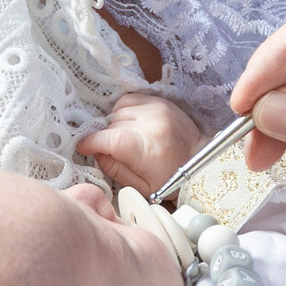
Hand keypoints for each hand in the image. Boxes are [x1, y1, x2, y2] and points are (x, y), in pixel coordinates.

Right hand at [76, 91, 209, 193]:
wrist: (203, 161)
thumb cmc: (173, 179)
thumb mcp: (142, 186)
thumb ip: (115, 169)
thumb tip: (95, 152)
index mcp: (147, 148)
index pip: (109, 138)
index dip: (90, 142)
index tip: (82, 147)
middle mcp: (151, 123)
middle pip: (112, 124)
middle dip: (106, 137)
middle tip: (111, 150)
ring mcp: (157, 108)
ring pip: (119, 110)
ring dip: (116, 123)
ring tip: (124, 137)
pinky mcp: (161, 101)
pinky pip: (131, 98)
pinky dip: (125, 110)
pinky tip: (130, 122)